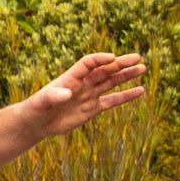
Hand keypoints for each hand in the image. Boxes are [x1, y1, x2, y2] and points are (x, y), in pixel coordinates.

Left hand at [30, 52, 147, 136]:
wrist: (37, 123)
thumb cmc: (36, 109)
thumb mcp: (42, 102)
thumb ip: (54, 96)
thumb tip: (67, 93)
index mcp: (71, 77)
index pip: (88, 63)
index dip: (100, 59)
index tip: (112, 58)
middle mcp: (83, 83)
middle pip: (105, 70)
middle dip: (120, 64)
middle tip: (137, 58)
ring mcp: (89, 95)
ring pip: (111, 82)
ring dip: (126, 75)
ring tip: (142, 68)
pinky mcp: (93, 108)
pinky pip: (113, 101)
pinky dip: (126, 96)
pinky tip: (140, 90)